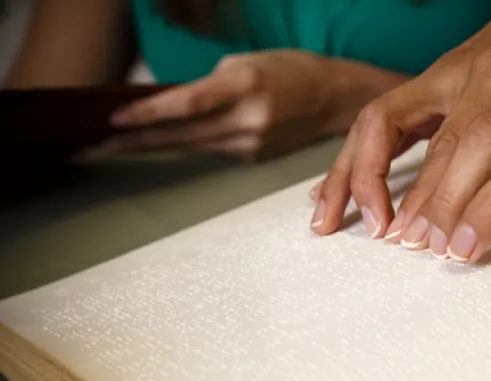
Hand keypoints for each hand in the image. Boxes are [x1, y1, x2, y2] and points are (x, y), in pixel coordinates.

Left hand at [105, 50, 405, 160]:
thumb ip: (210, 84)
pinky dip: (192, 146)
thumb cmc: (290, 71)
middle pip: (183, 134)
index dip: (148, 114)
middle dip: (141, 139)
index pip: (186, 104)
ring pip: (195, 147)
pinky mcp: (256, 157)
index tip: (117, 119)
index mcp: (246, 86)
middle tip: (107, 142)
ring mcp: (254, 143)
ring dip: (161, 145)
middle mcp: (250, 119)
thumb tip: (175, 104)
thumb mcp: (247, 62)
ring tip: (127, 144)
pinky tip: (173, 142)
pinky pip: (215, 151)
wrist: (332, 100)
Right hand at [310, 0, 490, 235]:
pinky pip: (376, 125)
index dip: (432, 194)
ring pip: (371, 123)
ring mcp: (430, 81)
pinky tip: (334, 189)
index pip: (450, 141)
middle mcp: (450, 74)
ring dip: (343, 174)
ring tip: (323, 219)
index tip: (419, 235)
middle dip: (369, 183)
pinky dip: (353, 161)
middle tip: (377, 233)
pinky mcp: (422, 92)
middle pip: (388, 126)